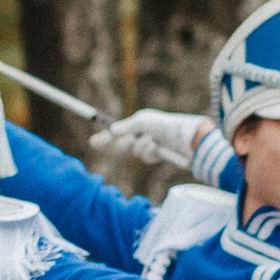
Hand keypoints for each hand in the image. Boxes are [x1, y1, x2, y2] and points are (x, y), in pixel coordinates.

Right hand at [93, 109, 208, 169]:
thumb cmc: (166, 125)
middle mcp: (143, 134)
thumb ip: (125, 127)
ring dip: (142, 146)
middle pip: (123, 144)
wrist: (186, 138)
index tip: (93, 142)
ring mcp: (150, 145)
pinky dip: (151, 153)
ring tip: (154, 141)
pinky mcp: (157, 156)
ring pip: (135, 152)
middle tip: (130, 139)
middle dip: (125, 143)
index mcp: (140, 123)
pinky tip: (159, 148)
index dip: (105, 137)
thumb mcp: (143, 122)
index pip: (117, 131)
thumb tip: (111, 130)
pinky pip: (146, 158)